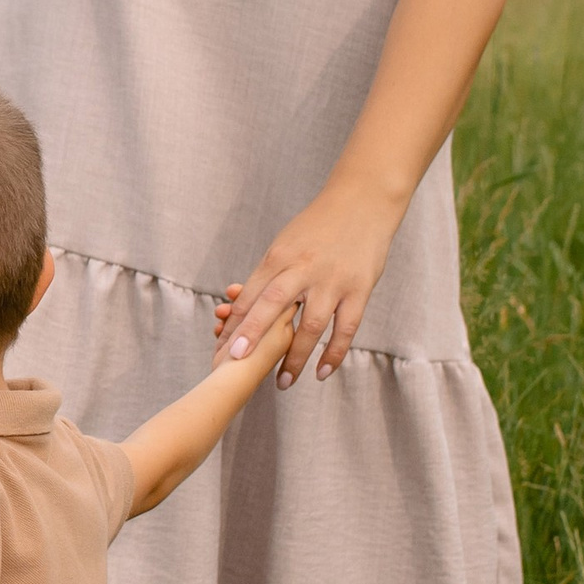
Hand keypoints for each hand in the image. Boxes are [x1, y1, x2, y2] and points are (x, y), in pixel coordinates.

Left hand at [220, 184, 403, 386]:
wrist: (362, 201)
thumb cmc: (317, 227)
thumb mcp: (285, 244)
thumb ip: (266, 275)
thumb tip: (237, 304)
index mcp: (279, 256)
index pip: (251, 294)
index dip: (235, 323)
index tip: (221, 348)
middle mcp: (303, 268)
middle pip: (272, 306)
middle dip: (252, 335)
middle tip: (235, 363)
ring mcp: (333, 280)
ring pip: (310, 324)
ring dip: (295, 356)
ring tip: (283, 382)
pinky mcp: (359, 289)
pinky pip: (345, 327)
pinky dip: (333, 352)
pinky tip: (321, 372)